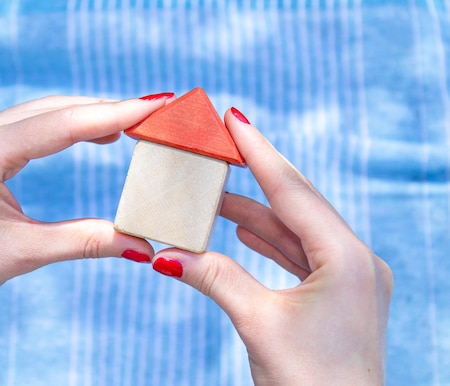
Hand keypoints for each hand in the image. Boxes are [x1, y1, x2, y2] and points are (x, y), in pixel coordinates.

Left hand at [0, 95, 169, 381]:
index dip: (115, 113)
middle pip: (55, 109)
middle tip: (154, 113)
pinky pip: (27, 126)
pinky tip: (89, 133)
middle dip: (107, 110)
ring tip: (131, 122)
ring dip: (86, 116)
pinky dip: (63, 127)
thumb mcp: (23, 253)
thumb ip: (86, 241)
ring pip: (42, 113)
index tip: (156, 105)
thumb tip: (141, 246)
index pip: (64, 122)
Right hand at [151, 108, 392, 384]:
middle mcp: (358, 262)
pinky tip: (242, 229)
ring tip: (216, 193)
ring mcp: (352, 279)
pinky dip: (269, 240)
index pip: (292, 191)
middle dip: (256, 175)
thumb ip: (213, 277)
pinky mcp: (340, 296)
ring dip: (256, 213)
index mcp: (348, 259)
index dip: (258, 152)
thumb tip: (162, 253)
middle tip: (222, 146)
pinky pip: (300, 254)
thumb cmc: (309, 384)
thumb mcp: (257, 322)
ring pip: (296, 230)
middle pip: (297, 204)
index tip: (233, 119)